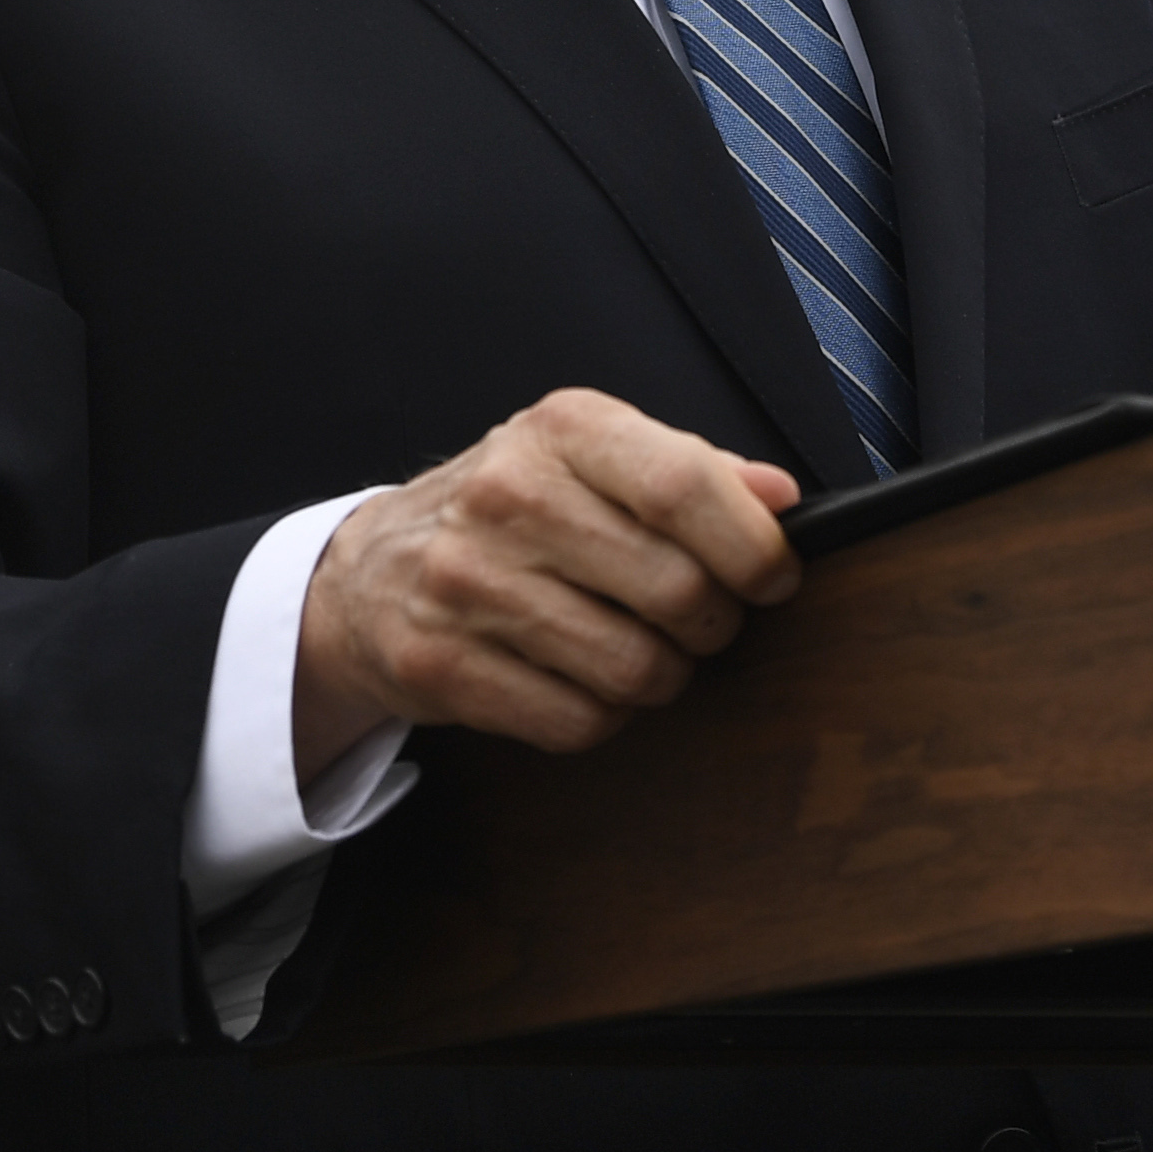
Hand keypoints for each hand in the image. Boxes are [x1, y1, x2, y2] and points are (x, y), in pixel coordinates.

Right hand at [295, 390, 801, 773]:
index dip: (754, 548)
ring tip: (638, 650)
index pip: (686, 486)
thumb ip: (693, 471)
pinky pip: (578, 722)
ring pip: (635, 669)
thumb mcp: (594, 460)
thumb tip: (782, 499)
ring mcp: (466, 583)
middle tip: (699, 622)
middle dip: (714, 625)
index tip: (772, 577)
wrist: (370, 570)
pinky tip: (580, 680)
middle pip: (676, 590)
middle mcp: (507, 495)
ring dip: (661, 677)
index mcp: (561, 429)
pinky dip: (602, 716)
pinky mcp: (441, 665)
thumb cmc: (513, 511)